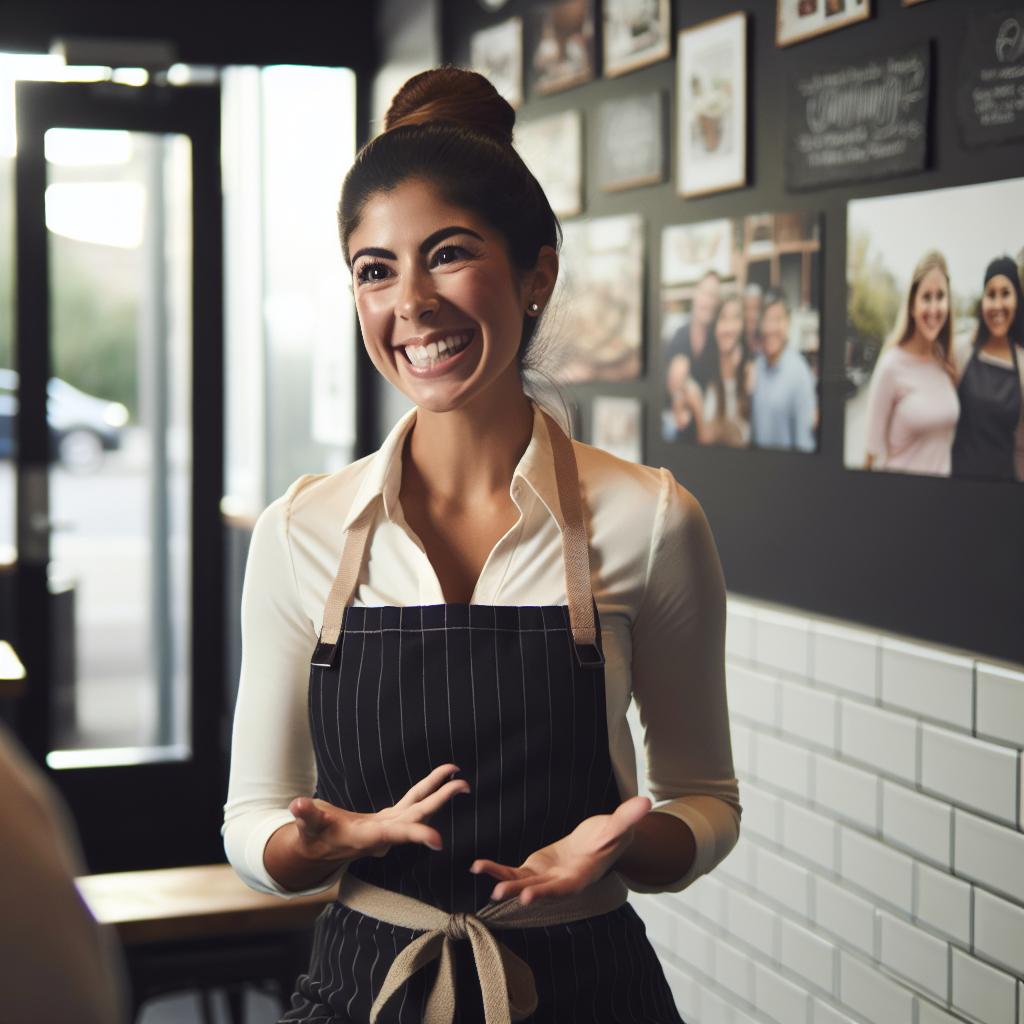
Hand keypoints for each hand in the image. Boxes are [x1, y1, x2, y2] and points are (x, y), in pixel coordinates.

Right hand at [288, 763, 469, 864]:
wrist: (319, 850)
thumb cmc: (313, 838)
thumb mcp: (307, 828)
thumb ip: (305, 817)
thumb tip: (296, 805)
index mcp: (368, 837)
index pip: (396, 835)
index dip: (417, 836)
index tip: (439, 840)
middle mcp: (384, 834)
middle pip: (417, 817)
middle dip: (440, 802)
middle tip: (462, 786)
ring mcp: (389, 827)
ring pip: (419, 807)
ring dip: (439, 793)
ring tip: (459, 778)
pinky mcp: (389, 819)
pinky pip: (413, 802)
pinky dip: (427, 790)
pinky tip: (440, 780)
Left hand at [469, 795, 651, 904]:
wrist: (599, 841)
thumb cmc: (610, 835)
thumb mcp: (617, 826)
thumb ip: (627, 818)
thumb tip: (646, 803)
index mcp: (580, 877)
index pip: (563, 888)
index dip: (548, 892)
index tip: (530, 895)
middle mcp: (560, 883)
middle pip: (538, 890)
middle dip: (518, 892)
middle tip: (499, 893)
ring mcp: (545, 878)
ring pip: (521, 883)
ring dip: (502, 881)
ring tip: (480, 872)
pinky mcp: (534, 869)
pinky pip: (513, 873)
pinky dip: (497, 870)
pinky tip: (478, 865)